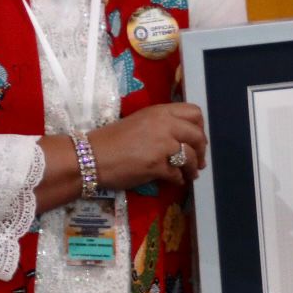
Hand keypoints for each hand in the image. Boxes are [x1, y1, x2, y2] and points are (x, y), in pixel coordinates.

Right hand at [90, 102, 206, 191]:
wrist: (90, 156)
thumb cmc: (110, 140)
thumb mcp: (139, 122)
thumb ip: (161, 125)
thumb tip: (180, 138)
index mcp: (159, 111)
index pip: (194, 112)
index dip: (200, 127)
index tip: (197, 138)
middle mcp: (164, 125)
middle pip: (197, 135)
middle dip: (202, 150)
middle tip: (199, 160)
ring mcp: (161, 145)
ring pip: (191, 156)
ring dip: (193, 168)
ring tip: (191, 174)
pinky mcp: (156, 166)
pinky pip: (177, 174)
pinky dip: (180, 179)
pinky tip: (176, 181)